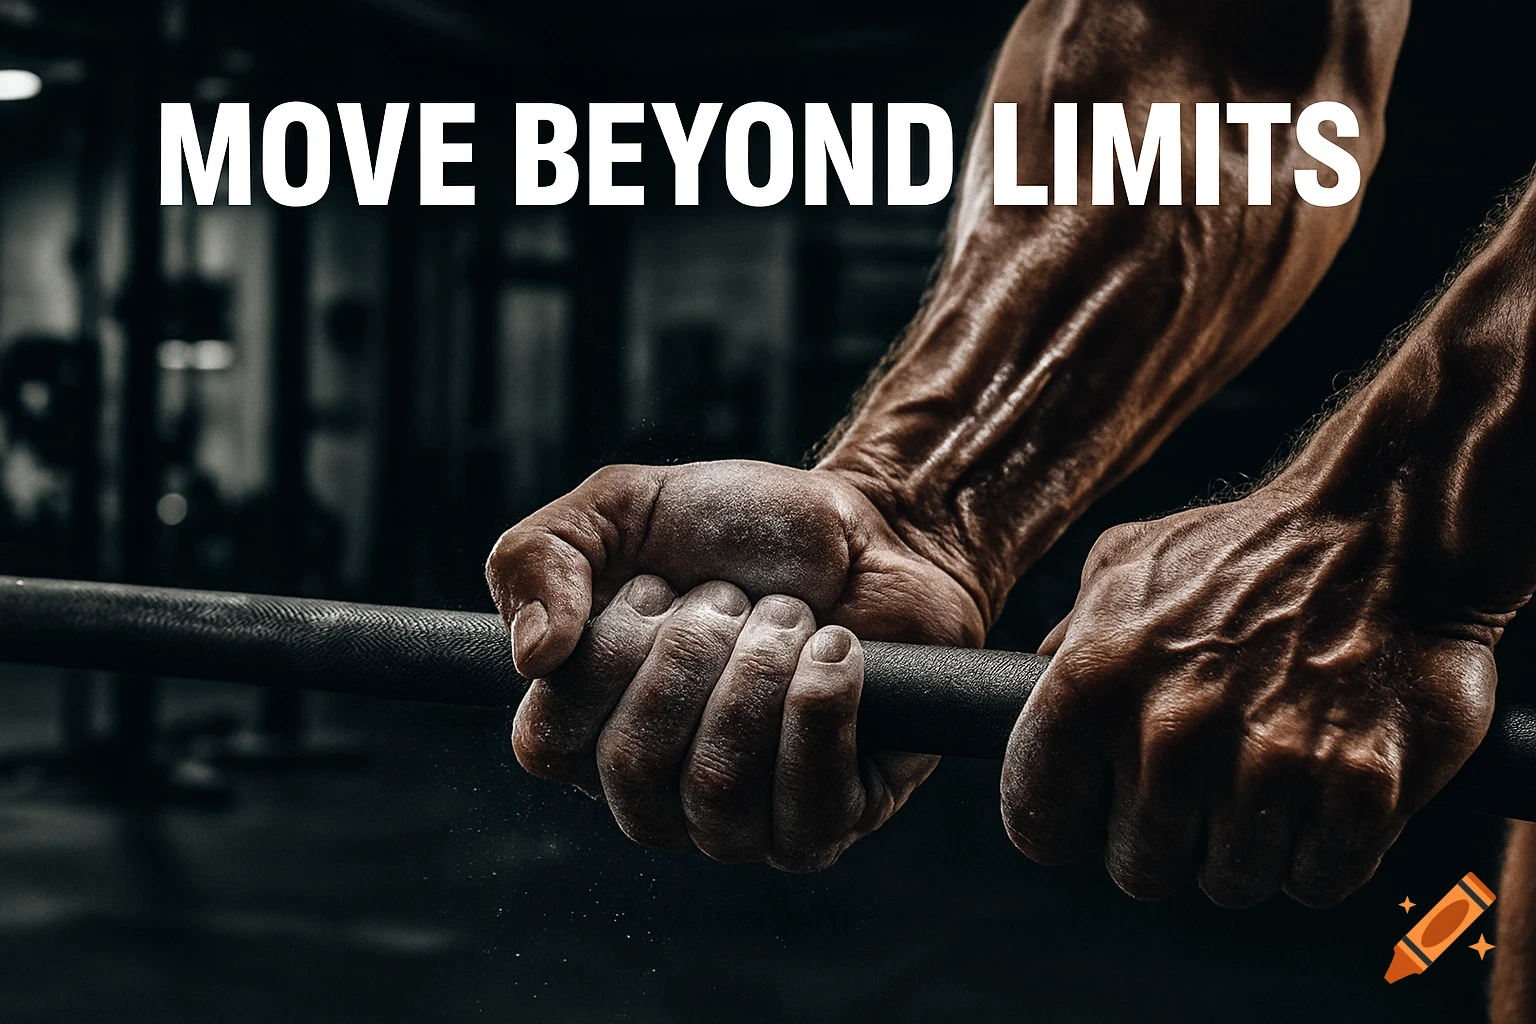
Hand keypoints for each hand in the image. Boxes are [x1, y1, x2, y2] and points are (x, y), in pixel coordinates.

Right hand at [485, 460, 985, 869]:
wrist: (871, 527)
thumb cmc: (740, 528)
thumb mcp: (621, 507)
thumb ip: (538, 557)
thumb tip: (532, 656)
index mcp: (590, 731)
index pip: (548, 742)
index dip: (609, 650)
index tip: (660, 583)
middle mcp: (656, 796)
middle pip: (633, 766)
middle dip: (694, 649)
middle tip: (732, 597)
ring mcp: (740, 824)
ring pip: (718, 786)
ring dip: (761, 667)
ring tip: (790, 616)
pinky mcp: (828, 823)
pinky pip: (807, 808)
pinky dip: (821, 702)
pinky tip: (836, 650)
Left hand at [1001, 484, 1495, 906]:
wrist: (1386, 523)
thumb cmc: (1246, 547)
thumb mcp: (1122, 568)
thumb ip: (1066, 643)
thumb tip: (1018, 691)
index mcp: (1091, 685)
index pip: (1039, 823)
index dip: (1069, 821)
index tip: (1097, 807)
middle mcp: (1169, 737)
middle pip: (1139, 870)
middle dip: (1168, 836)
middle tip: (1204, 778)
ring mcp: (1266, 772)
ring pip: (1230, 884)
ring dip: (1248, 843)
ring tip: (1270, 765)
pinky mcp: (1360, 795)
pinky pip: (1317, 881)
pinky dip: (1325, 848)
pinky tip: (1326, 782)